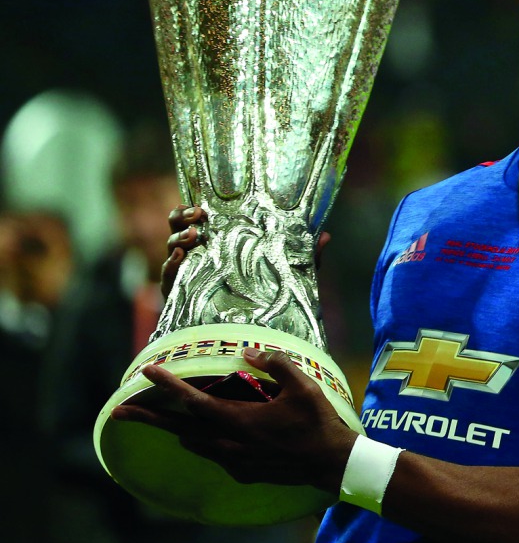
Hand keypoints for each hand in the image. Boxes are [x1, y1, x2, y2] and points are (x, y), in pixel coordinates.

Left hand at [111, 347, 356, 490]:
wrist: (330, 463)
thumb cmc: (316, 421)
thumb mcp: (301, 385)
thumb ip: (274, 364)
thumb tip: (248, 351)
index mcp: (238, 420)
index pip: (194, 400)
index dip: (168, 385)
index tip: (147, 372)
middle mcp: (228, 443)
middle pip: (178, 429)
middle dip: (147, 419)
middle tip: (119, 412)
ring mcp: (234, 460)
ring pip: (194, 444)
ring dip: (176, 430)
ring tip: (162, 421)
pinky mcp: (242, 472)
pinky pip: (213, 454)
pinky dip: (203, 443)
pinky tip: (206, 437)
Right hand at [160, 205, 330, 297]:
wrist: (240, 337)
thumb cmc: (262, 298)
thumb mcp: (286, 275)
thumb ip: (303, 257)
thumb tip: (326, 236)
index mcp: (217, 242)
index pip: (201, 218)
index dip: (195, 208)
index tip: (203, 206)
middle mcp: (197, 254)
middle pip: (178, 227)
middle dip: (182, 217)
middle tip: (198, 215)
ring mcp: (183, 274)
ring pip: (171, 248)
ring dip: (177, 238)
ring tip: (192, 237)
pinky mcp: (176, 294)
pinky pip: (168, 276)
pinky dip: (171, 265)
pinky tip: (181, 259)